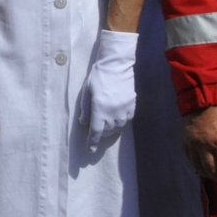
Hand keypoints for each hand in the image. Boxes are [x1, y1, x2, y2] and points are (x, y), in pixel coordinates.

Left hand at [80, 29, 138, 151]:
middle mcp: (113, 112)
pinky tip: (117, 120)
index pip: (96, 131)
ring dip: (112, 130)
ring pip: (119, 127)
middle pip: (108, 131)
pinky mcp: (132, 105)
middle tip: (97, 135)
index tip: (90, 151)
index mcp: (99, 110)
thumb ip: (85, 109)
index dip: (92, 142)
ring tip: (107, 129)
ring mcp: (124, 109)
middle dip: (102, 135)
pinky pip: (127, 119)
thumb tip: (84, 123)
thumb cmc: (97, 78)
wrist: (116, 65)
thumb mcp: (86, 93)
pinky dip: (121, 123)